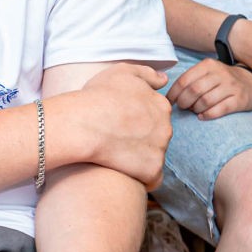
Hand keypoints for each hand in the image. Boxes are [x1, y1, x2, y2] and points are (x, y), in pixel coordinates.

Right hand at [58, 65, 171, 188]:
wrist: (85, 124)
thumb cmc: (99, 96)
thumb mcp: (122, 72)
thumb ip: (147, 73)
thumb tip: (164, 79)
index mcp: (161, 105)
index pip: (157, 114)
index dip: (138, 118)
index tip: (121, 120)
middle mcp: (166, 127)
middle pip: (158, 135)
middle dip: (142, 137)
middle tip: (117, 136)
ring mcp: (160, 150)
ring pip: (154, 156)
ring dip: (140, 156)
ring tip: (116, 153)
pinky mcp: (152, 171)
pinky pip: (152, 179)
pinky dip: (142, 178)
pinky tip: (125, 171)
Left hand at [169, 59, 251, 119]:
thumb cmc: (222, 79)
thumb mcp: (207, 72)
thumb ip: (191, 79)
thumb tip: (171, 95)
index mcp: (207, 65)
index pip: (184, 80)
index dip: (174, 93)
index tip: (170, 101)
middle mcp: (219, 74)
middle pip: (194, 91)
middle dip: (184, 102)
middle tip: (183, 107)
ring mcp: (231, 87)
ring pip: (205, 101)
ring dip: (195, 109)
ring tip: (194, 110)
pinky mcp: (239, 100)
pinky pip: (219, 110)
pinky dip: (207, 115)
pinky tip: (202, 116)